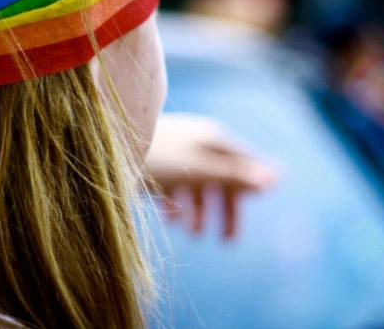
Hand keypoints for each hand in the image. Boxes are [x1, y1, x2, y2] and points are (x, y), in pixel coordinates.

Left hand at [144, 112, 277, 239]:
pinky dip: (176, 205)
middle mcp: (195, 144)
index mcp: (212, 140)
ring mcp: (173, 155)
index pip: (243, 161)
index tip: (261, 203)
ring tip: (193, 235)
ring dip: (199, 212)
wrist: (106, 147)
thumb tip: (277, 178)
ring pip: (195, 186)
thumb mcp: (202, 170)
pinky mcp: (151, 166)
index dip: (253, 181)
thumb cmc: (159, 156)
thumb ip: (237, 176)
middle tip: (227, 242)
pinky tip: (171, 222)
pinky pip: (171, 187)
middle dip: (225, 209)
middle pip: (221, 177)